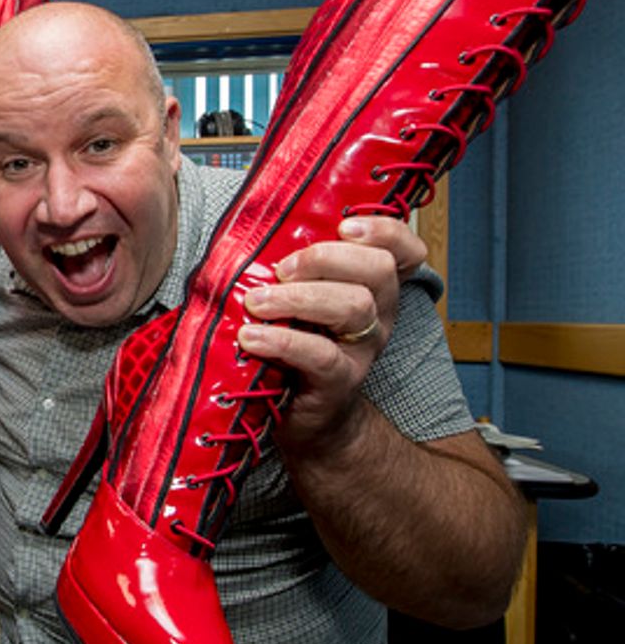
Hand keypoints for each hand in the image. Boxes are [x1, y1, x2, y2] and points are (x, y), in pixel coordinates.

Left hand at [236, 215, 426, 451]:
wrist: (305, 418)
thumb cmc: (293, 347)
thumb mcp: (297, 301)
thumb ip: (289, 269)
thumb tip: (242, 232)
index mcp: (370, 288)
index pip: (401, 251)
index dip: (383, 231)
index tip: (344, 225)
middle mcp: (377, 315)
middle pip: (377, 270)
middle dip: (326, 258)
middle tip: (280, 269)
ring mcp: (361, 350)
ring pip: (353, 307)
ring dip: (298, 297)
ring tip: (255, 302)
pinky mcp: (338, 382)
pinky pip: (321, 356)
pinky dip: (282, 341)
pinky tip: (250, 338)